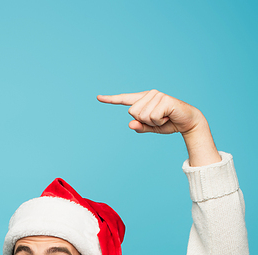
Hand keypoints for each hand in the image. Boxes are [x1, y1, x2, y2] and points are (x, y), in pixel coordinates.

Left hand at [97, 90, 220, 165]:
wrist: (187, 122)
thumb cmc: (168, 123)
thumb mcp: (151, 128)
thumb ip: (140, 127)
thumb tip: (130, 124)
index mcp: (143, 100)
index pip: (125, 99)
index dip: (111, 99)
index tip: (98, 97)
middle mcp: (149, 94)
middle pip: (133, 112)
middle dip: (144, 121)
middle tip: (158, 120)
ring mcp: (157, 95)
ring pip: (142, 115)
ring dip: (153, 122)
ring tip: (164, 118)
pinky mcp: (165, 100)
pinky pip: (152, 117)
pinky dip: (159, 122)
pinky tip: (168, 116)